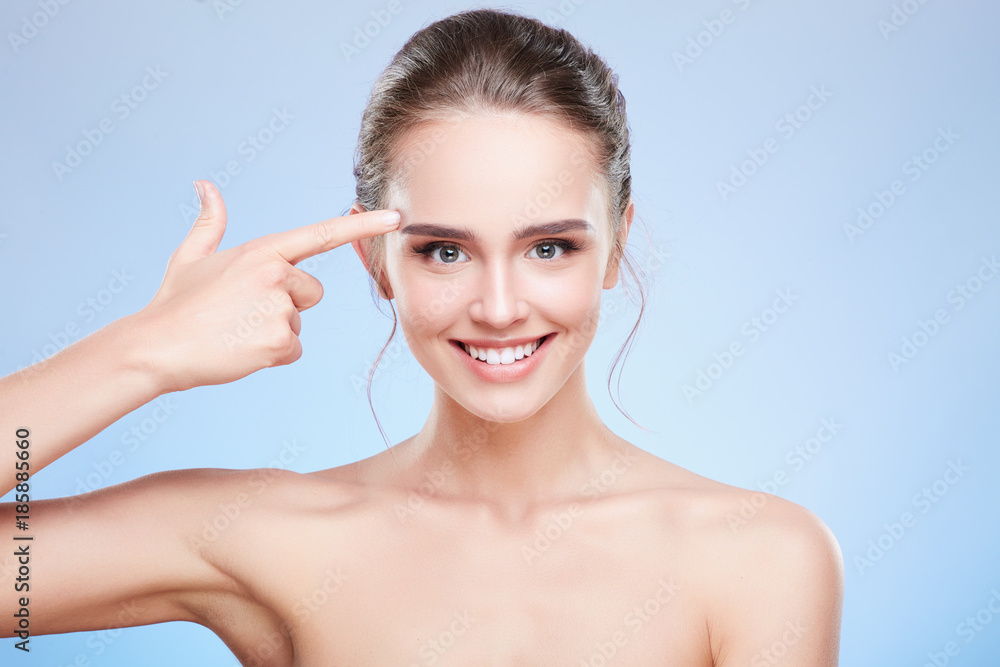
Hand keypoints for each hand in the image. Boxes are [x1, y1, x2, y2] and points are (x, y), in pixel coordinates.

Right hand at [132, 180, 399, 393]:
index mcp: (261, 251)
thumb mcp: (191, 257)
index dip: (362, 227)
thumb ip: (209, 222)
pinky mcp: (278, 342)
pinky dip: (271, 356)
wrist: (156, 347)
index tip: (396, 219)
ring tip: (237, 330)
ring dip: (275, 332)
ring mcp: (278, 308)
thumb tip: (205, 185)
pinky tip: (241, 349)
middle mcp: (276, 274)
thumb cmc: (175, 303)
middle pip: (312, 293)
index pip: (321, 235)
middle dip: (288, 304)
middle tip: (244, 312)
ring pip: (299, 324)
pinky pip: (292, 350)